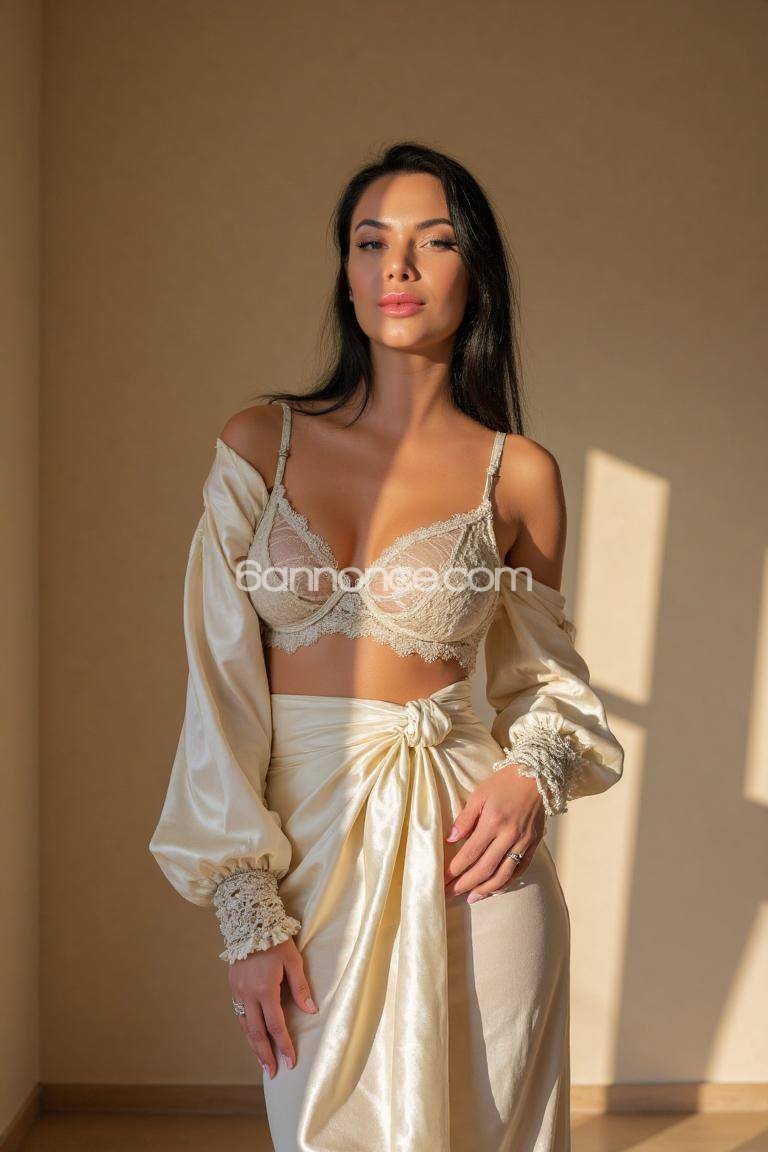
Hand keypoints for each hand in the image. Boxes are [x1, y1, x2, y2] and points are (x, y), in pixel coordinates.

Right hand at [228, 936, 317, 1077]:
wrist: (249, 922)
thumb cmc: (276, 940)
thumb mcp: (293, 961)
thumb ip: (301, 987)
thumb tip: (311, 1011)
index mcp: (265, 989)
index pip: (276, 1025)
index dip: (284, 1045)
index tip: (290, 1061)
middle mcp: (248, 994)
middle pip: (256, 1032)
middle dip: (266, 1054)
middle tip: (274, 1072)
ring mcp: (238, 991)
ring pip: (245, 1026)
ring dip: (254, 1046)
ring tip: (263, 1062)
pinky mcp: (233, 986)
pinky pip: (239, 1014)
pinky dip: (246, 1030)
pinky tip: (252, 1037)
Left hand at [443, 763, 546, 902]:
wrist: (537, 775)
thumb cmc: (504, 782)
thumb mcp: (479, 794)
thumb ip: (464, 819)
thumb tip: (450, 839)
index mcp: (493, 822)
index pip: (470, 854)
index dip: (455, 870)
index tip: (442, 879)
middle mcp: (509, 835)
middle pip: (485, 869)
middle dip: (465, 885)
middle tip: (450, 894)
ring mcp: (524, 841)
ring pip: (503, 875)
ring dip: (485, 890)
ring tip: (470, 898)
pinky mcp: (534, 844)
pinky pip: (520, 870)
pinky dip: (506, 882)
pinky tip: (494, 888)